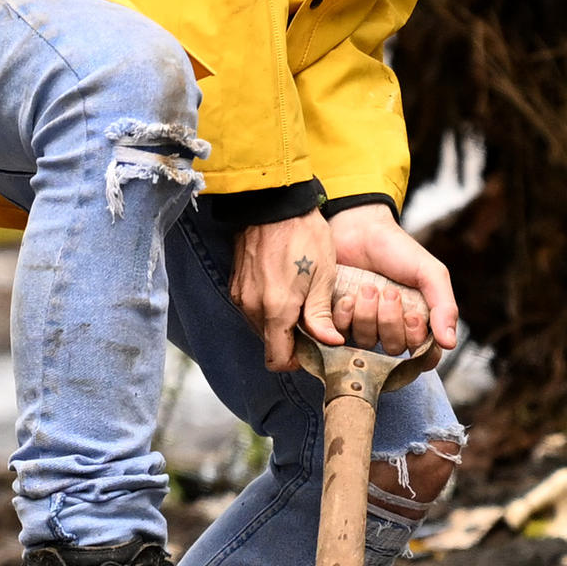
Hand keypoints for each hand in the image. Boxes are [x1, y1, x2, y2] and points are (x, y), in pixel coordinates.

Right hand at [228, 212, 338, 377]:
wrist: (274, 202)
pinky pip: (252, 309)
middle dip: (290, 342)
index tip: (311, 351)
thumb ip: (320, 316)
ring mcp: (240, 295)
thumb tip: (330, 343)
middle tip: (312, 324)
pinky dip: (267, 309)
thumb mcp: (323, 275)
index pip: (277, 359)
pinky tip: (285, 290)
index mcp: (276, 309)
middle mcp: (252, 307)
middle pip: (269, 344)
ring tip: (300, 303)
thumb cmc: (303, 234)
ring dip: (278, 324)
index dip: (295, 363)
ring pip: (260, 327)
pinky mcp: (236, 284)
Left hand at [324, 202, 461, 354]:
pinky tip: (348, 295)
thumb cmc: (398, 250)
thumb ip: (444, 307)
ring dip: (368, 313)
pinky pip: (341, 333)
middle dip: (390, 320)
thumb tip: (449, 344)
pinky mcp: (340, 320)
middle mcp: (393, 328)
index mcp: (419, 321)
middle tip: (389, 291)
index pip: (425, 356)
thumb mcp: (429, 273)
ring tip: (368, 286)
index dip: (418, 344)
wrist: (360, 229)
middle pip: (395, 349)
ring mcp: (366, 326)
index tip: (413, 317)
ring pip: (367, 342)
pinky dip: (346, 314)